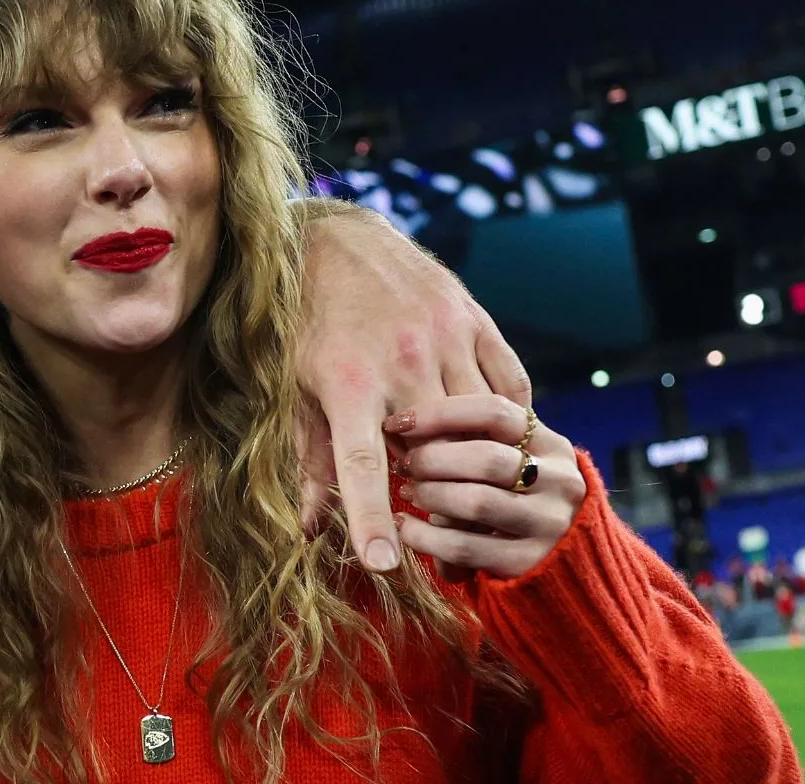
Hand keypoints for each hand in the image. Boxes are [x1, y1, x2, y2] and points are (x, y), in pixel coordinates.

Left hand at [294, 203, 530, 571]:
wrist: (336, 239)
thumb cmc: (306, 321)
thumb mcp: (294, 387)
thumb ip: (310, 458)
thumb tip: (310, 529)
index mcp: (347, 383)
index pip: (361, 467)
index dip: (371, 519)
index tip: (383, 565)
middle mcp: (402, 362)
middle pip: (435, 450)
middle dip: (433, 487)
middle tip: (426, 502)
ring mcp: (446, 338)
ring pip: (480, 422)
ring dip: (473, 456)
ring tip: (459, 471)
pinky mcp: (476, 320)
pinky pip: (510, 386)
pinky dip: (506, 418)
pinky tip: (492, 433)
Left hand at [387, 394, 586, 578]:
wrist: (558, 558)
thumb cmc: (514, 494)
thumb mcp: (512, 459)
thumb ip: (476, 439)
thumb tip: (406, 424)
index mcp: (552, 445)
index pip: (494, 412)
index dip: (439, 413)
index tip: (399, 422)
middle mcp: (559, 482)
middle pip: (486, 458)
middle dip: (431, 459)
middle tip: (403, 464)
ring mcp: (548, 525)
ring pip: (476, 502)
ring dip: (429, 495)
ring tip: (407, 491)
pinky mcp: (528, 562)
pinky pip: (464, 547)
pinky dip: (423, 536)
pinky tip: (404, 526)